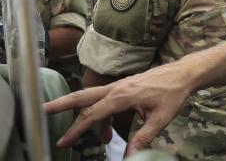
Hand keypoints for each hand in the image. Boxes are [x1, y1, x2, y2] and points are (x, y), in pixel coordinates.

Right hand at [45, 62, 194, 154]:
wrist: (184, 74)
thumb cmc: (173, 93)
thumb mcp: (161, 118)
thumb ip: (144, 137)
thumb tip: (131, 156)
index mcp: (122, 95)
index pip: (93, 114)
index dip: (77, 129)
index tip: (63, 141)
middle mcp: (116, 88)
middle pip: (82, 96)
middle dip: (61, 104)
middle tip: (41, 110)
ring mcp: (119, 85)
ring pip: (91, 98)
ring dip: (85, 116)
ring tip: (87, 138)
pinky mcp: (124, 87)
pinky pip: (104, 101)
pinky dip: (101, 116)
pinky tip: (109, 133)